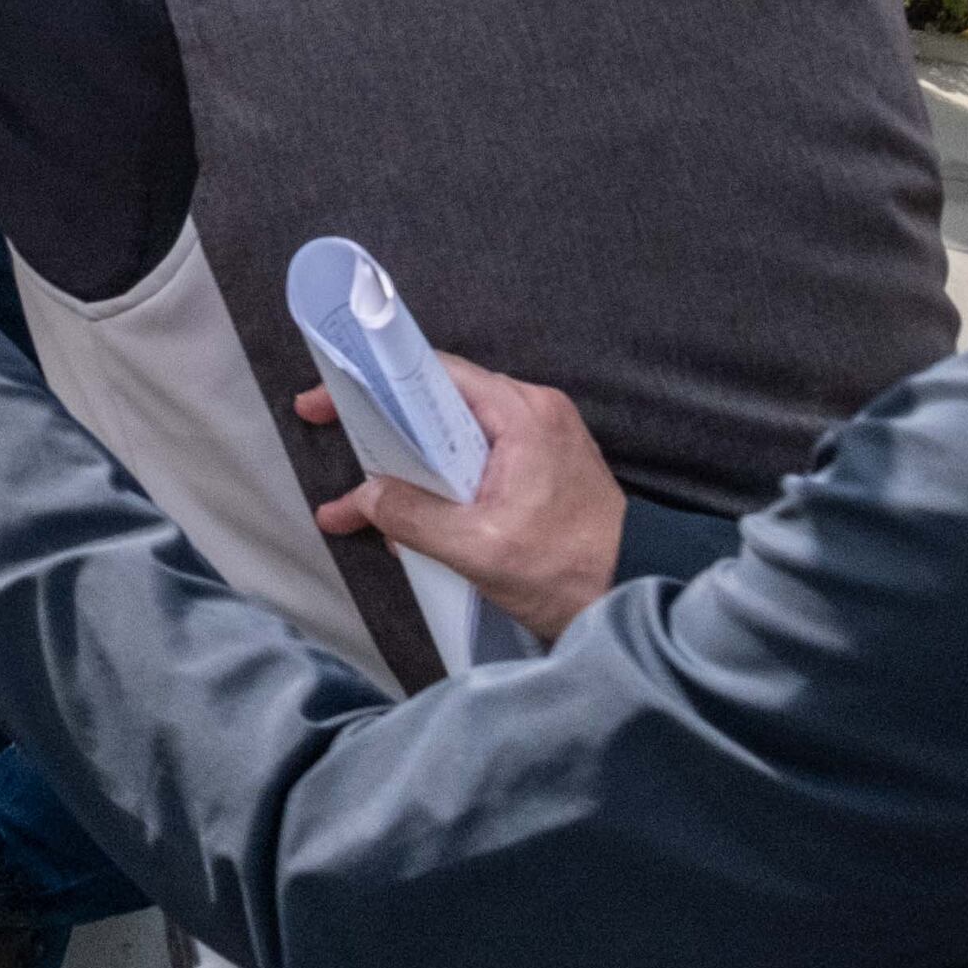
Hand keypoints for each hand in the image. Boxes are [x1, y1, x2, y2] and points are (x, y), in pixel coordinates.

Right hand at [295, 354, 625, 644]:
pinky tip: (414, 513)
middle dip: (381, 424)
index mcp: (521, 415)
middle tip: (332, 430)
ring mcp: (540, 437)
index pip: (432, 373)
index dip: (373, 383)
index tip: (329, 399)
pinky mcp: (541, 465)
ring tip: (366, 495)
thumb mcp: (479, 549)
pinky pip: (477, 455)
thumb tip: (365, 498)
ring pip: (453, 431)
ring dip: (410, 460)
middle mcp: (533, 412)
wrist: (638, 594)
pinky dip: (441, 477)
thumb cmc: (571, 571)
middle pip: (437, 400)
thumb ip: (414, 517)